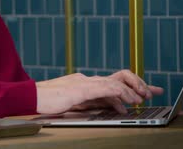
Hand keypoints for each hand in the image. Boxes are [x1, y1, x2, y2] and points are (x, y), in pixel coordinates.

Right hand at [35, 70, 163, 114]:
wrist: (31, 96)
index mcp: (87, 82)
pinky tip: (128, 101)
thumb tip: (115, 106)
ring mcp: (85, 82)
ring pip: (116, 81)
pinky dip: (120, 93)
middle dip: (138, 83)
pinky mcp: (81, 89)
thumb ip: (94, 102)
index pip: (114, 79)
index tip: (148, 90)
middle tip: (151, 92)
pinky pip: (106, 88)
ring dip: (133, 89)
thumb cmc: (49, 101)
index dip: (133, 84)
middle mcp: (88, 79)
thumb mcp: (75, 102)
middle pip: (120, 75)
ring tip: (143, 99)